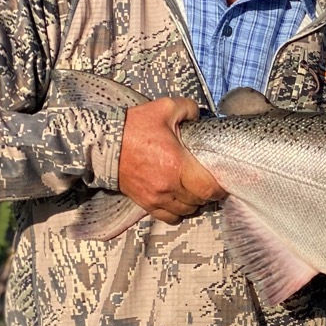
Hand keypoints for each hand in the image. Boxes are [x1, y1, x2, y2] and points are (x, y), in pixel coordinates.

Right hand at [118, 97, 226, 223]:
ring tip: (194, 189)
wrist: (103, 143)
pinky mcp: (145, 203)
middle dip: (208, 192)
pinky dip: (178, 212)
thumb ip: (189, 109)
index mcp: (176, 164)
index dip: (220, 186)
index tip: (223, 179)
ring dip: (194, 202)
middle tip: (208, 180)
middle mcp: (168, 186)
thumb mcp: (164, 108)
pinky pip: (169, 218)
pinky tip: (179, 199)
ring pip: (187, 211)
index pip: (208, 188)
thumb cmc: (134, 126)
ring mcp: (156, 198)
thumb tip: (200, 116)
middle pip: (200, 201)